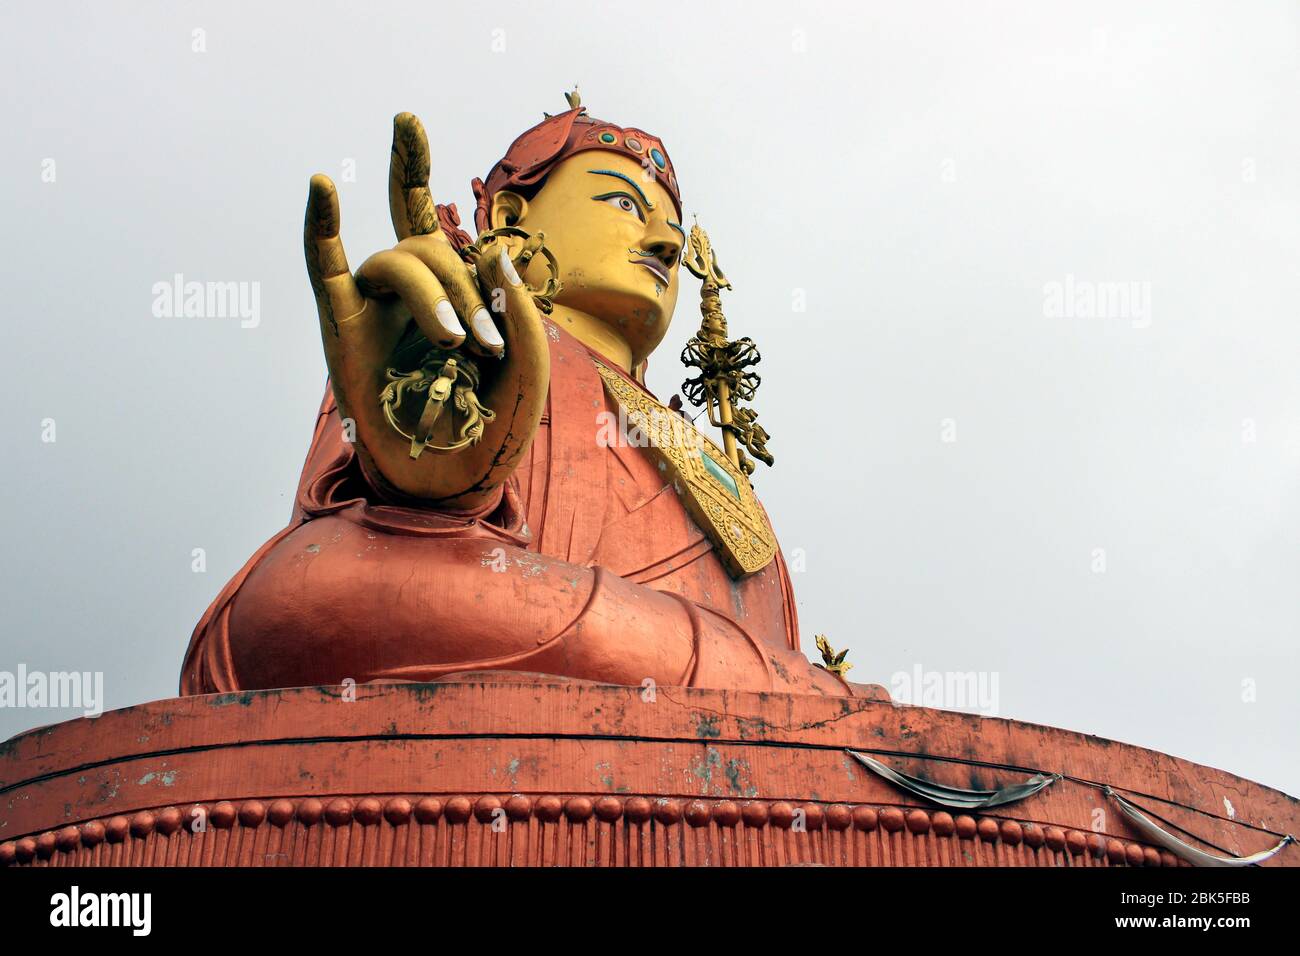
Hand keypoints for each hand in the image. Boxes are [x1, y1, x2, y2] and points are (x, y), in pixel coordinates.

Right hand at [303, 113, 549, 507]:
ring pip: (396, 262)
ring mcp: (373, 309)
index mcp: (451, 290)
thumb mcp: (527, 369)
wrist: (453, 484)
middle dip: (463, 287)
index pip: (432, 219)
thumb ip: (519, 310)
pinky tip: (322, 186)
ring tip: (453, 344)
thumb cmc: (491, 426)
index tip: (409, 128)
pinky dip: (321, 229)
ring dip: (430, 294)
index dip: (410, 163)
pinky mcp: (343, 332)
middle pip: (427, 246)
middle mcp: (407, 292)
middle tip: (484, 345)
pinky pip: (326, 270)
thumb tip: (491, 250)